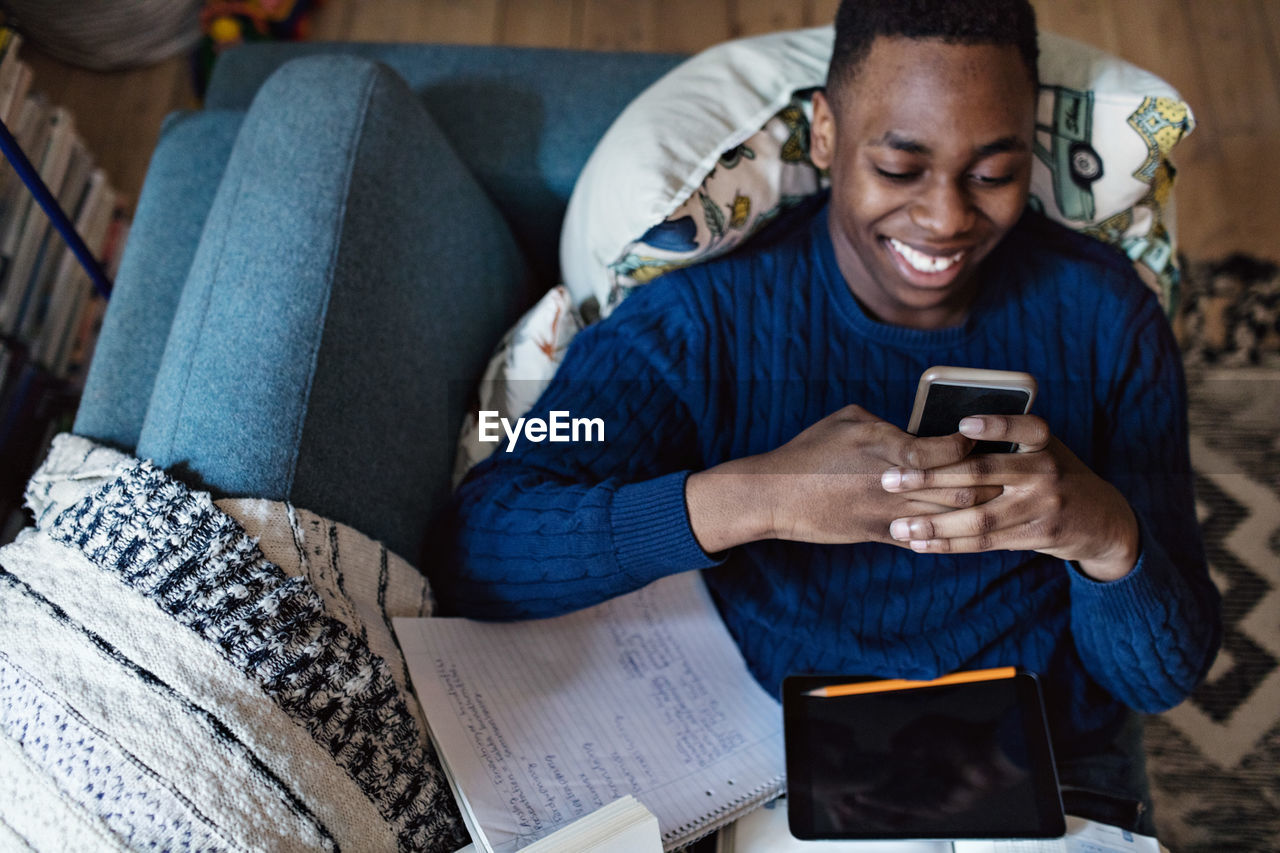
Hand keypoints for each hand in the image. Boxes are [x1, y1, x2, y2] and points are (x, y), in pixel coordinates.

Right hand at [686, 404, 1001, 551]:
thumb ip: (887, 423)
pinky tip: (961, 527)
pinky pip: (925, 540)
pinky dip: (946, 534)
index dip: (969, 445)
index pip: (944, 449)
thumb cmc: (810, 451)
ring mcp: (886, 512)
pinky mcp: (878, 534)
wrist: (775, 495)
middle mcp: (890, 481)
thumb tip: (918, 428)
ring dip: (973, 512)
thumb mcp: (847, 419)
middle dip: (986, 482)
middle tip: (1003, 475)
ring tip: (992, 503)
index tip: (979, 439)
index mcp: (883, 444)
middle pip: (958, 487)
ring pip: (948, 518)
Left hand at [880, 414, 1140, 580]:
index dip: (996, 425)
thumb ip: (999, 444)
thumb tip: (929, 439)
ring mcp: (1044, 505)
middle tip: (889, 480)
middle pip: (981, 473)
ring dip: (934, 524)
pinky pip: (987, 542)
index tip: (962, 424)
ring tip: (898, 527)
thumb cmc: (1048, 472)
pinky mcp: (1039, 534)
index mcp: (1043, 440)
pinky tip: (921, 544)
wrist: (1100, 518)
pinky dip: (950, 544)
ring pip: (979, 517)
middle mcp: (1046, 470)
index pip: (1023, 427)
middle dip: (930, 477)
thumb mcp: (1037, 449)